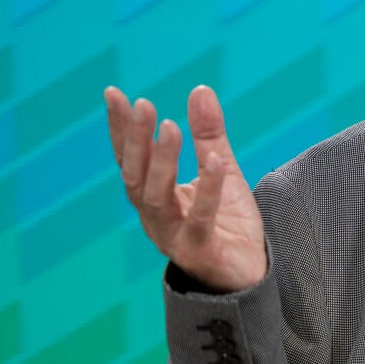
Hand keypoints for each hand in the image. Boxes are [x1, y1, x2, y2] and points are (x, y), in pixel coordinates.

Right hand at [104, 85, 267, 291]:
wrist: (250, 274)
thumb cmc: (229, 223)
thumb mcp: (222, 169)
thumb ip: (210, 134)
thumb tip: (200, 89)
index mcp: (154, 196)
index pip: (130, 159)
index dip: (120, 128)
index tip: (114, 94)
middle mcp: (155, 217)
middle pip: (135, 176)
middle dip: (136, 140)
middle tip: (145, 105)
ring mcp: (174, 236)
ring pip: (156, 198)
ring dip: (162, 161)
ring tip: (172, 128)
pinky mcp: (200, 251)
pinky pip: (200, 219)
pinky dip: (206, 190)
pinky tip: (214, 163)